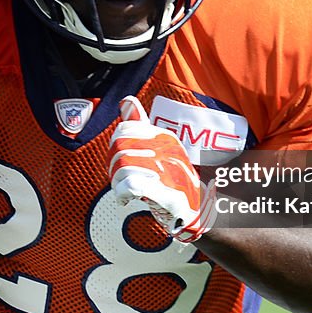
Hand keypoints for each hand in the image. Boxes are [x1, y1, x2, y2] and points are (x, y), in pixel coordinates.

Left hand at [108, 96, 215, 242]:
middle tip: (119, 180)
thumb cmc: (173, 182)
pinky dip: (121, 193)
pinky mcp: (168, 194)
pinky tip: (125, 200)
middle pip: (120, 149)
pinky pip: (130, 185)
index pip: (124, 130)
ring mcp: (170, 172)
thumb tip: (125, 100)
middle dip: (112, 167)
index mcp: (166, 138)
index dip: (114, 147)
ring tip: (124, 192)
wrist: (199, 212)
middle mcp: (169, 151)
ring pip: (122, 168)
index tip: (119, 162)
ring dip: (116, 184)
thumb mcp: (158, 150)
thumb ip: (139, 126)